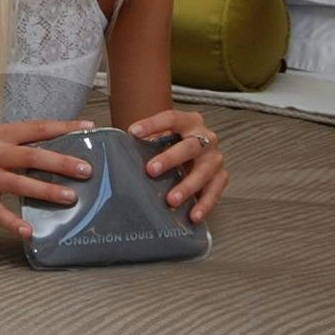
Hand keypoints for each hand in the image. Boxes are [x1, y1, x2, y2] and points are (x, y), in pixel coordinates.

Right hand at [0, 118, 95, 238]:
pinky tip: (29, 231)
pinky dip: (14, 223)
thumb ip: (22, 144)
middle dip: (60, 162)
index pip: (37, 127)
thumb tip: (63, 150)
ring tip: (70, 197)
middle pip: (31, 156)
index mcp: (0, 134)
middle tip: (85, 170)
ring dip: (46, 190)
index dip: (63, 127)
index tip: (88, 128)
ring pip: (19, 183)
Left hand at [128, 109, 227, 224]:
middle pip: (190, 146)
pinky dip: (204, 204)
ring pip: (204, 171)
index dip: (153, 124)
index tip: (134, 132)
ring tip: (171, 200)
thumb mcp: (159, 139)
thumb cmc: (172, 146)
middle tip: (151, 170)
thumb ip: (143, 141)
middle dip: (171, 158)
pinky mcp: (221, 177)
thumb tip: (113, 148)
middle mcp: (205, 137)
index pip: (171, 119)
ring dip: (187, 186)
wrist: (193, 155)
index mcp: (189, 122)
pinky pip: (215, 191)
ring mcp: (214, 158)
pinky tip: (193, 215)